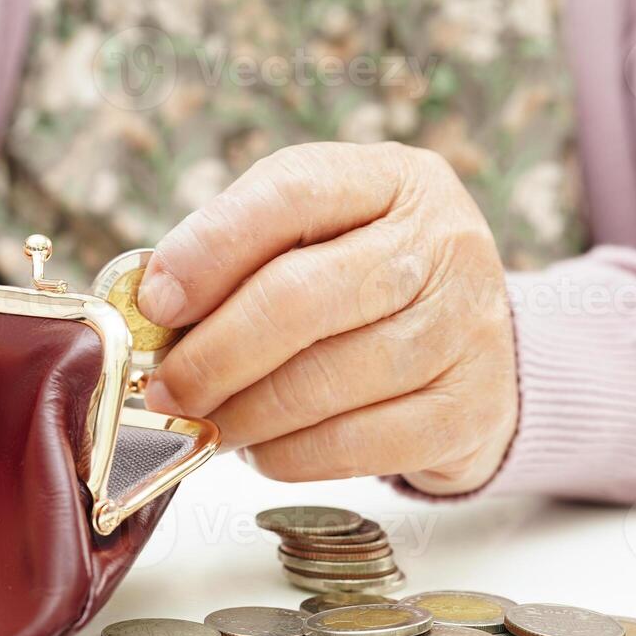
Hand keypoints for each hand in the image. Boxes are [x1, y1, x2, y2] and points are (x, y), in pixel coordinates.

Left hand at [137, 142, 517, 493]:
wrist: (482, 348)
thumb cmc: (368, 282)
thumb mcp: (317, 233)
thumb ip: (239, 252)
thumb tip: (152, 307)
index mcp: (392, 179)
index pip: (290, 193)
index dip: (209, 249)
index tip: (153, 301)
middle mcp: (441, 244)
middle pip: (300, 298)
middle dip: (213, 354)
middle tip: (166, 388)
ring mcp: (464, 330)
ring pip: (322, 383)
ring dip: (241, 414)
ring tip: (206, 421)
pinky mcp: (467, 413)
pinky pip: (352, 446)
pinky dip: (286, 455)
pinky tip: (263, 447)